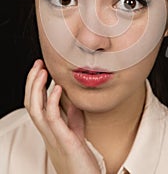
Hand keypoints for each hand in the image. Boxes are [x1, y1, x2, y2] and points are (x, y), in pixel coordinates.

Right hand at [24, 59, 100, 173]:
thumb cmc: (81, 158)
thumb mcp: (75, 130)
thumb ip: (71, 115)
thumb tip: (70, 97)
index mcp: (49, 129)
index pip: (35, 104)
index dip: (35, 86)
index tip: (41, 69)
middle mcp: (47, 132)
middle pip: (30, 104)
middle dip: (32, 82)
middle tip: (37, 64)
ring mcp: (53, 136)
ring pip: (35, 110)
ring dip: (36, 88)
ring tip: (42, 71)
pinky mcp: (63, 140)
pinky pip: (52, 119)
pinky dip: (52, 101)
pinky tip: (57, 87)